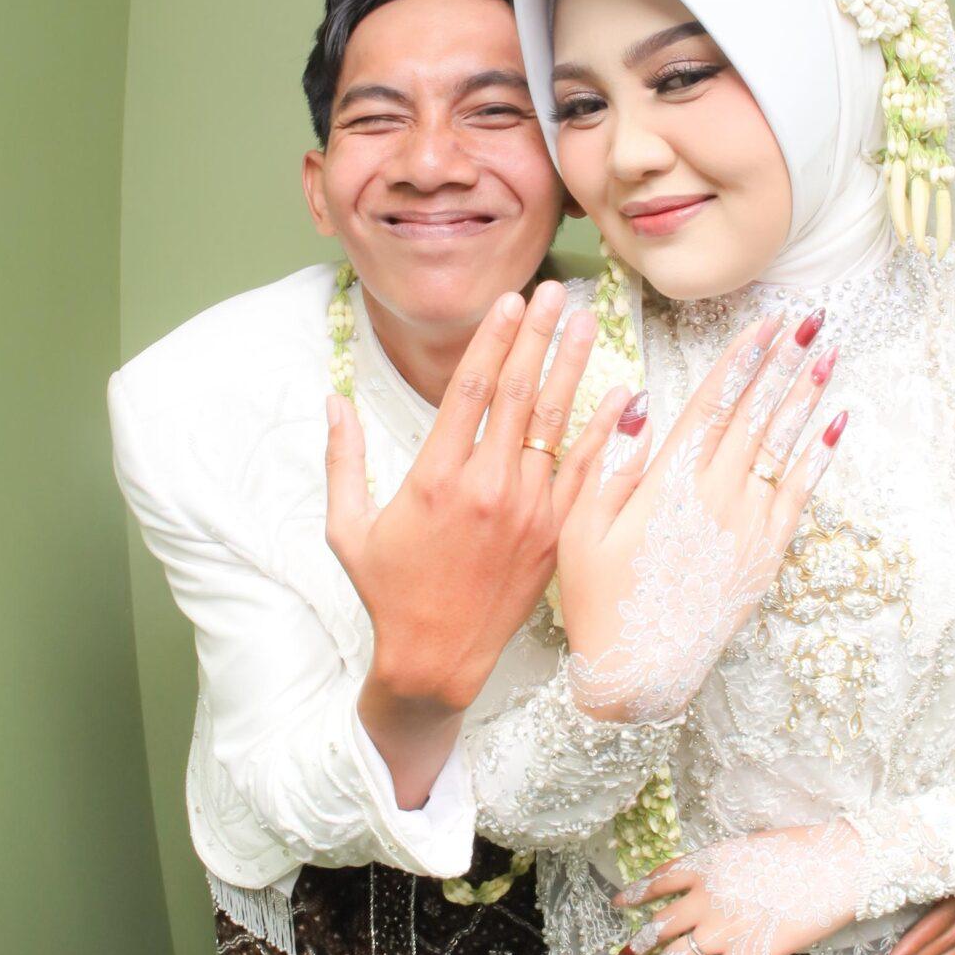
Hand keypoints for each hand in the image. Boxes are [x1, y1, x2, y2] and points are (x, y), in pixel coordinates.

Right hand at [325, 281, 630, 798]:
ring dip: (573, 366)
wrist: (436, 662)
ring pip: (556, 424)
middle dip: (539, 336)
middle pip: (520, 393)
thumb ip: (343, 459)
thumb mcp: (347, 527)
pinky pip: (586, 473)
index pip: (470, 389)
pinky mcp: (555, 536)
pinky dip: (606, 430)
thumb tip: (332, 400)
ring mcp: (528, 512)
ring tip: (587, 321)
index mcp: (435, 478)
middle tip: (556, 292)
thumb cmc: (388, 593)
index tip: (510, 301)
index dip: (493, 339)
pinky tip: (623, 392)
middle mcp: (487, 488)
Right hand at [554, 309, 847, 722]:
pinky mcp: (765, 553)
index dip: (741, 358)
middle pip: (757, 413)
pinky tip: (835, 423)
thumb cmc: (599, 599)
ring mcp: (748, 524)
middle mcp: (717, 495)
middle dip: (782, 361)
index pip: (715, 403)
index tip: (762, 323)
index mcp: (670, 482)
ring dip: (806, 395)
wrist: (641, 671)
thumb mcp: (580, 528)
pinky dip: (819, 456)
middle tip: (809, 318)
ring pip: (782, 445)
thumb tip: (638, 401)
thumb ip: (609, 461)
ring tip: (827, 353)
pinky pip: (800, 494)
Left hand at [612, 818, 865, 954]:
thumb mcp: (743, 847)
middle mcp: (706, 898)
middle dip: (637, 942)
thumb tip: (697, 879)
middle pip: (659, 924)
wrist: (834, 868)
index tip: (619, 902)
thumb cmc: (796, 851)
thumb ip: (715, 865)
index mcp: (704, 865)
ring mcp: (724, 930)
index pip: (657, 882)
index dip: (634, 895)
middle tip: (623, 954)